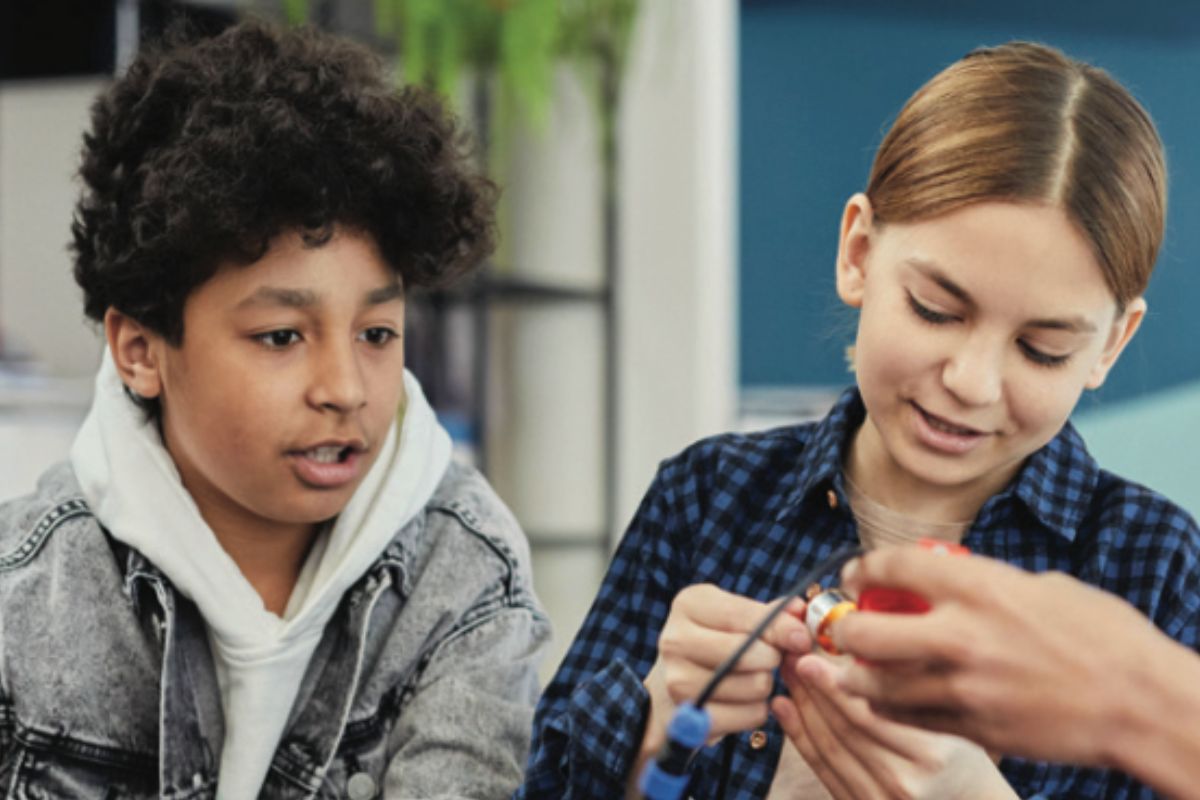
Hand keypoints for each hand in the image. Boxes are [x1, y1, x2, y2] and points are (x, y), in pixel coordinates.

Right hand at [640, 584, 810, 755]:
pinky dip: (757, 710)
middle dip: (772, 657)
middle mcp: (675, 640)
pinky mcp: (690, 718)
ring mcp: (677, 681)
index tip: (802, 638)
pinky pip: (750, 715)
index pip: (742, 615)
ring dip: (766, 684)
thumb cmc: (718, 639)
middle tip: (770, 658)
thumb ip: (772, 613)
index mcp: (689, 604)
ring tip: (753, 677)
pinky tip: (745, 700)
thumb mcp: (739, 616)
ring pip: (755, 685)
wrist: (678, 680)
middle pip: (747, 653)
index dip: (780, 627)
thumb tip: (800, 609)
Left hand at [772, 654, 1016, 799]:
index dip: (833, 684)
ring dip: (802, 709)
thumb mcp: (954, 723)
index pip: (869, 713)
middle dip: (812, 690)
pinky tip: (786, 709)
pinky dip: (801, 737)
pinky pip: (823, 770)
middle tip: (791, 656)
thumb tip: (864, 655)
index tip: (811, 656)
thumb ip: (913, 695)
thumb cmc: (965, 762)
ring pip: (828, 749)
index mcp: (932, 755)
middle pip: (844, 729)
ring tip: (787, 675)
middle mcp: (904, 783)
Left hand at [832, 546, 1165, 765]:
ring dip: (858, 673)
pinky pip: (907, 716)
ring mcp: (962, 686)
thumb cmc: (1103, 638)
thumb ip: (985, 583)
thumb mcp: (1041, 586)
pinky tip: (886, 696)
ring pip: (877, 684)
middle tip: (845, 626)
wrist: (1142, 703)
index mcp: (979, 586)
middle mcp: (960, 635)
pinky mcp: (972, 726)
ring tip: (855, 666)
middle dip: (844, 628)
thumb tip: (947, 584)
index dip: (863, 568)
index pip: (893, 566)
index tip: (856, 575)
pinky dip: (888, 705)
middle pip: (865, 631)